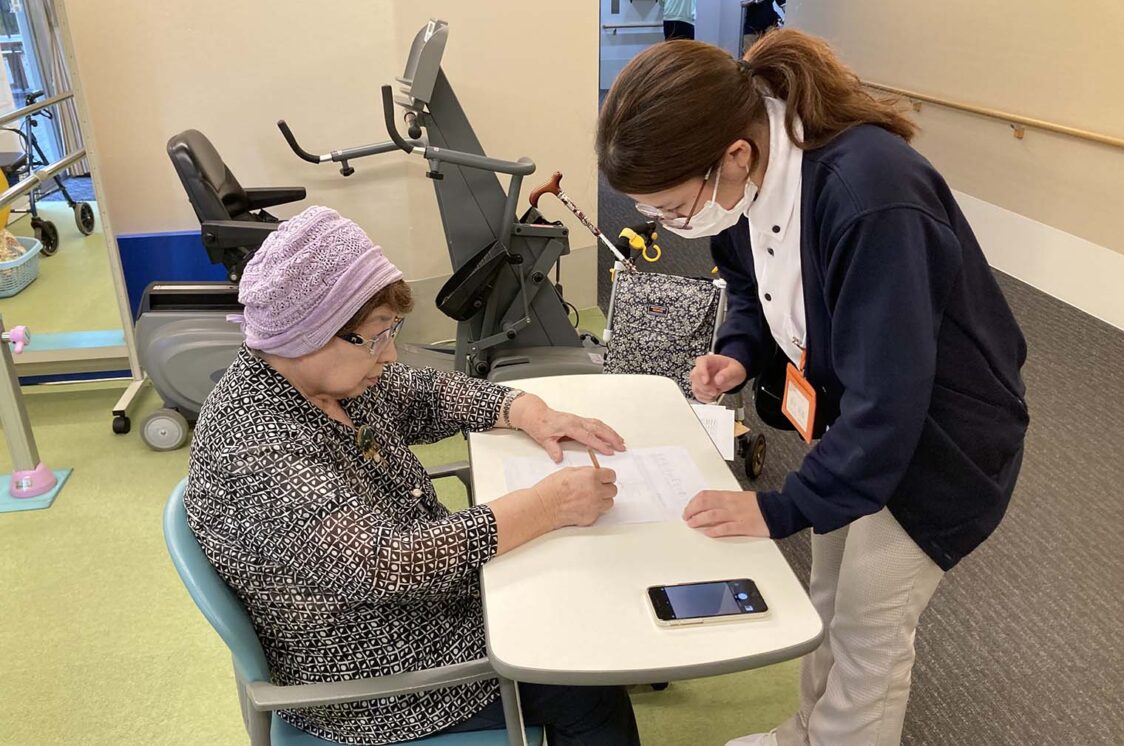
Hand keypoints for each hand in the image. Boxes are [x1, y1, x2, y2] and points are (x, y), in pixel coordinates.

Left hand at [509, 394, 625, 462]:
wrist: (536, 413)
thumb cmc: (539, 426)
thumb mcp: (543, 439)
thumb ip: (553, 449)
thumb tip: (558, 459)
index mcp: (569, 426)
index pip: (588, 437)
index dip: (600, 444)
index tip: (610, 451)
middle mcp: (577, 421)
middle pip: (598, 429)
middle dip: (612, 438)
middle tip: (622, 447)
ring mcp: (579, 419)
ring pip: (599, 425)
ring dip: (611, 433)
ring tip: (621, 441)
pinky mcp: (580, 419)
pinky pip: (596, 423)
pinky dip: (606, 428)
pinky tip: (611, 434)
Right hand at [533, 466, 617, 527]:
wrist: (544, 506)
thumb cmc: (552, 488)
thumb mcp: (569, 471)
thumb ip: (586, 472)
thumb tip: (595, 473)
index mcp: (591, 476)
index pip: (611, 475)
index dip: (607, 477)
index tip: (605, 478)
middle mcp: (596, 491)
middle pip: (613, 490)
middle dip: (606, 488)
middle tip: (597, 488)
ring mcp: (595, 506)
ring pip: (609, 503)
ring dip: (603, 500)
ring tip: (590, 499)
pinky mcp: (591, 517)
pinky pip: (599, 512)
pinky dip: (594, 510)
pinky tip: (583, 507)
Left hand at [682, 490, 769, 537]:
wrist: (778, 510)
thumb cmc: (760, 505)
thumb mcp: (740, 497)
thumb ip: (725, 500)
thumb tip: (710, 505)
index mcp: (729, 496)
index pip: (706, 495)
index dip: (693, 502)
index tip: (688, 508)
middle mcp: (731, 504)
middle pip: (705, 504)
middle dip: (692, 511)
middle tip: (686, 517)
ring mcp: (736, 515)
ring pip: (712, 515)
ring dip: (699, 520)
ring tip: (692, 524)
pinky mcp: (744, 526)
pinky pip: (726, 528)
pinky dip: (715, 530)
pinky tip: (708, 533)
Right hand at [690, 354, 747, 402]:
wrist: (733, 375)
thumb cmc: (732, 369)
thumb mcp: (735, 370)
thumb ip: (727, 374)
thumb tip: (718, 380)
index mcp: (709, 360)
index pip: (700, 362)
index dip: (701, 372)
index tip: (706, 381)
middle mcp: (702, 368)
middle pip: (695, 376)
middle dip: (704, 387)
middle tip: (715, 391)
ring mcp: (699, 378)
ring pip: (695, 387)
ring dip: (705, 394)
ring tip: (716, 393)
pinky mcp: (700, 387)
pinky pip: (698, 394)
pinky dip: (705, 398)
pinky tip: (713, 396)